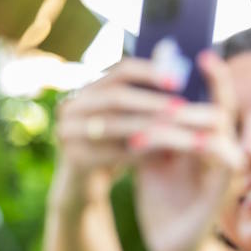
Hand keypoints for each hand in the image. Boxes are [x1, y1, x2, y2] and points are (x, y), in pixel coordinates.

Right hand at [52, 58, 182, 200]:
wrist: (87, 183)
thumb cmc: (118, 147)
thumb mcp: (131, 121)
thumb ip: (148, 98)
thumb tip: (179, 66)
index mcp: (89, 89)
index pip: (120, 70)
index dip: (150, 72)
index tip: (180, 80)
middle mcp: (73, 105)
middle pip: (115, 96)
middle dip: (152, 102)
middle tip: (183, 108)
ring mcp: (68, 131)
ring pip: (112, 125)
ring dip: (148, 128)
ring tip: (178, 132)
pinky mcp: (74, 157)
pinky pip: (111, 153)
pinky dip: (140, 153)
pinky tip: (165, 156)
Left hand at [130, 50, 244, 250]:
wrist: (171, 248)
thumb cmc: (165, 202)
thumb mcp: (155, 157)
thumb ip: (156, 126)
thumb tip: (141, 91)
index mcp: (211, 146)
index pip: (220, 105)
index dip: (217, 79)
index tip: (203, 53)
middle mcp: (226, 158)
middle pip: (222, 112)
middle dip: (193, 98)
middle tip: (163, 90)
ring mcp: (226, 178)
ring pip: (217, 133)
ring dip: (175, 125)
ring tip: (139, 130)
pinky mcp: (221, 198)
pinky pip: (219, 162)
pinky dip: (186, 148)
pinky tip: (152, 145)